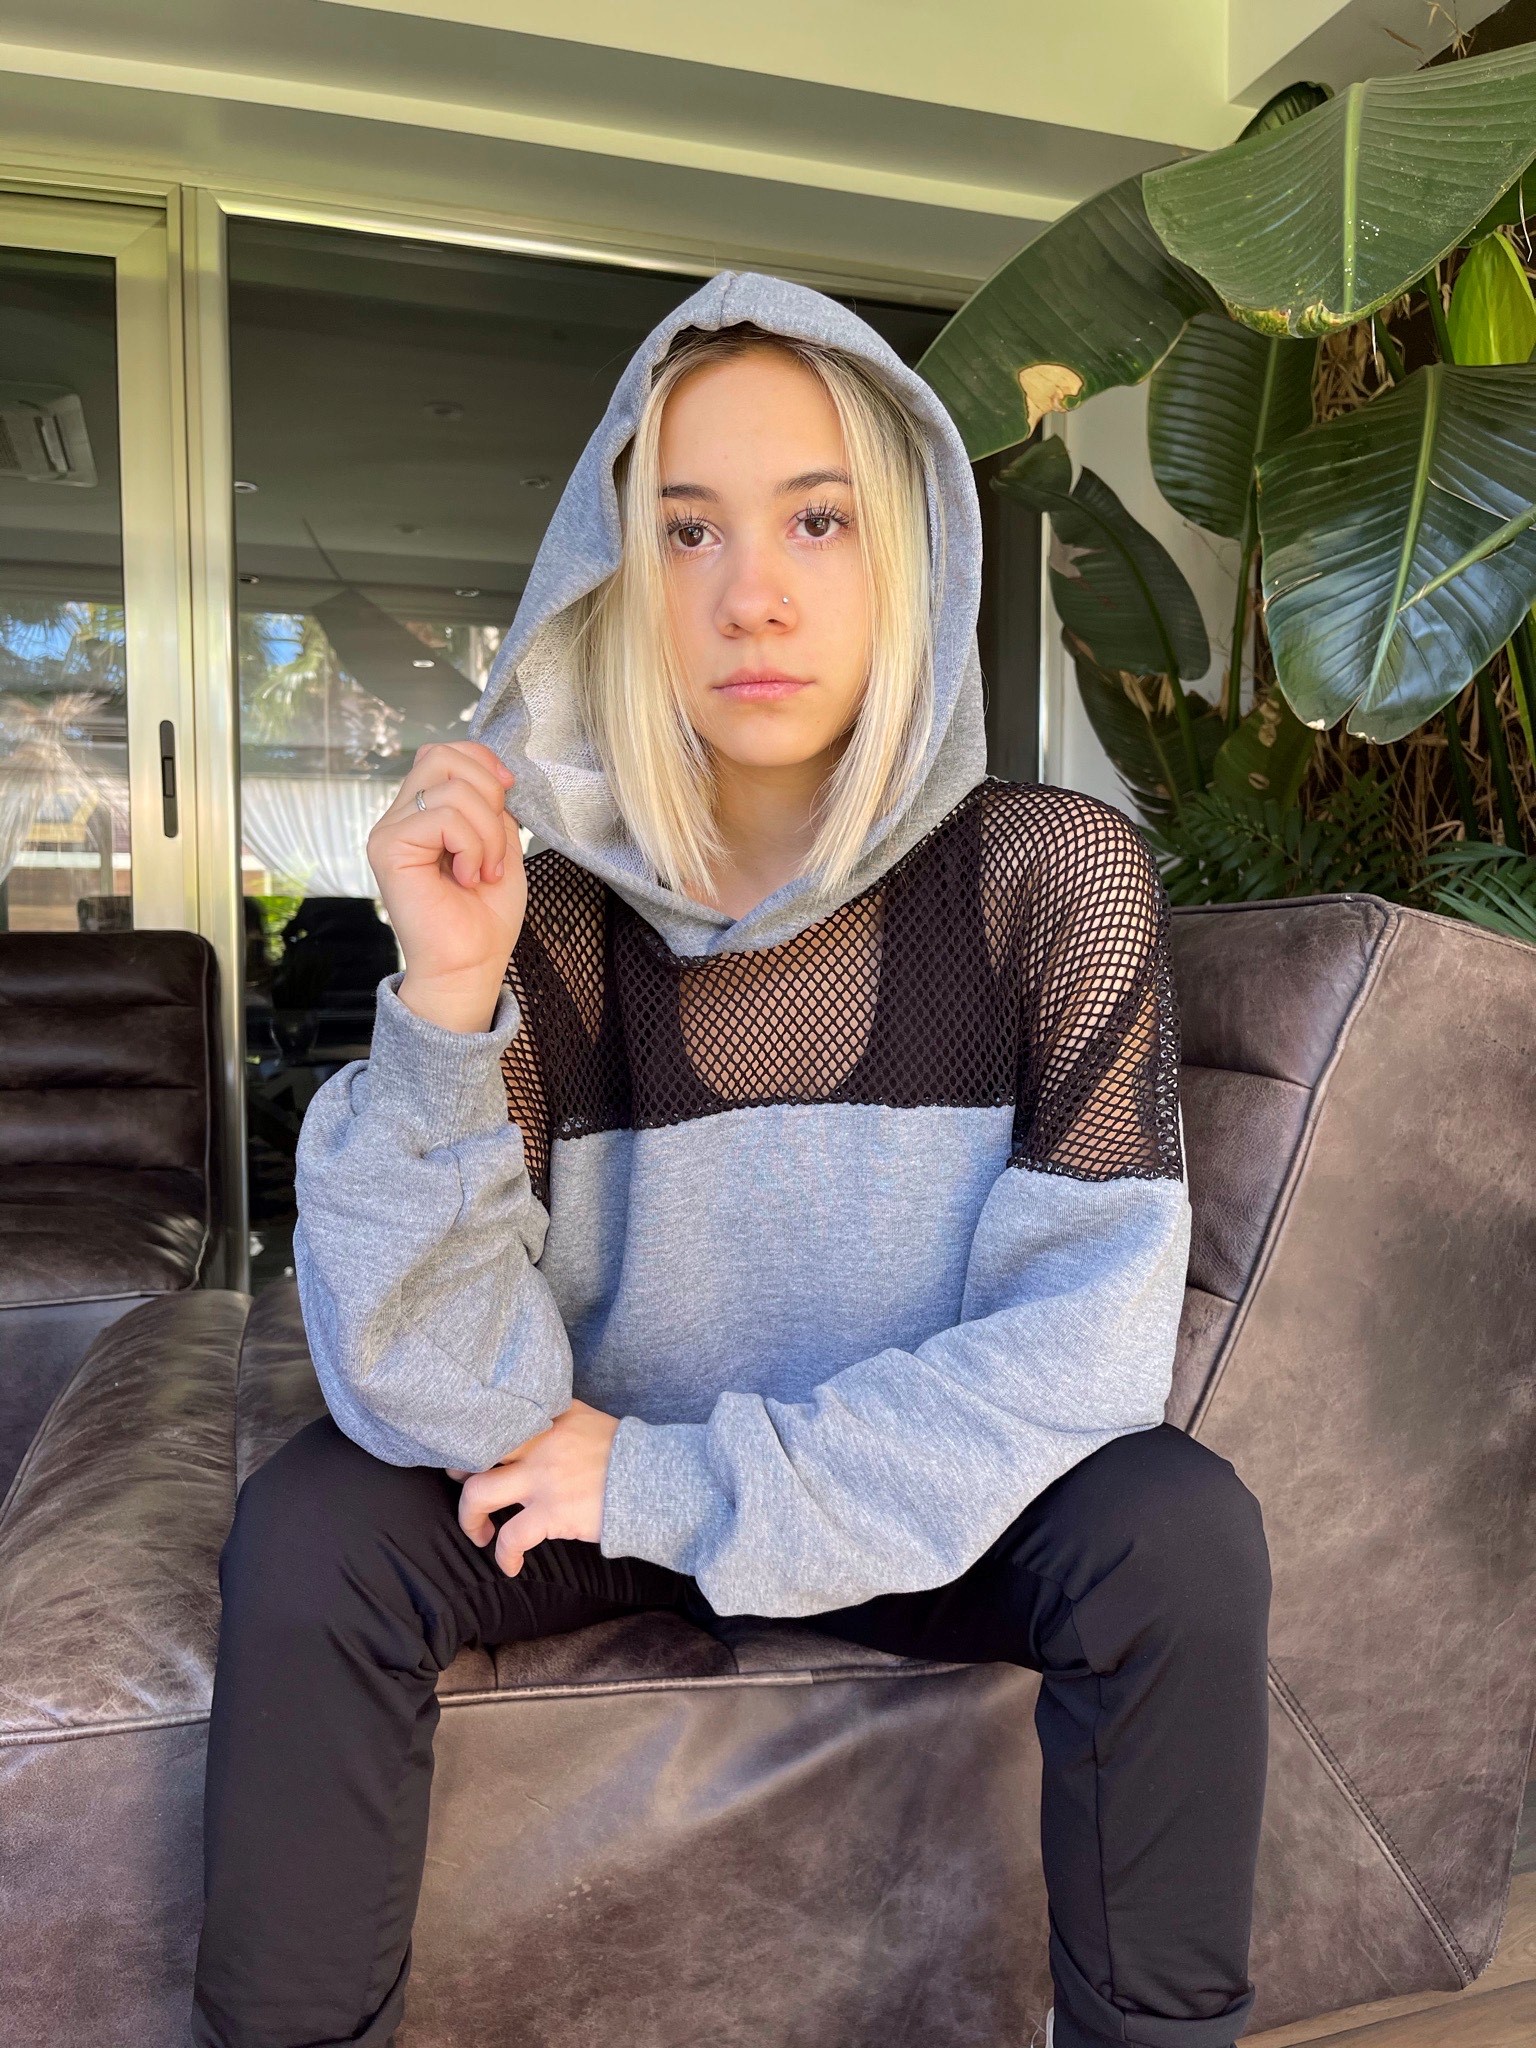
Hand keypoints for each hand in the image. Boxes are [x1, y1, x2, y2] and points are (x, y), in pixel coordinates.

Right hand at [367, 739, 527, 1033]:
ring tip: (484, 873)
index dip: (483, 762)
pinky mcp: (388, 848)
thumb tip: (494, 775)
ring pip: (451, 788)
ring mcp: (390, 831)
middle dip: (488, 794)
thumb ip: (491, 807)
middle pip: (443, 755)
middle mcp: (400, 817)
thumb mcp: (501, 846)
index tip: (509, 795)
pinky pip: (442, 817)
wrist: (469, 967)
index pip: (445, 752)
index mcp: (423, 813)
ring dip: (487, 833)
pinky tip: (468, 878)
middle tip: (495, 845)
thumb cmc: (484, 919)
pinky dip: (472, 846)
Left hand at [449, 1401, 620, 1576]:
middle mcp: (539, 1442)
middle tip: (461, 1482)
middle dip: (459, 1470)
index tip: (469, 1446)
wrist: (658, 1478)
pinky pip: (511, 1537)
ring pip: (478, 1494)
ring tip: (478, 1532)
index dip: (476, 1432)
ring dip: (469, 1518)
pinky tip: (510, 1566)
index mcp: (550, 1416)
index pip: (499, 1417)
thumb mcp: (590, 1421)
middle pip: (477, 1451)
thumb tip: (538, 1430)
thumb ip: (560, 1420)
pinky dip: (504, 1556)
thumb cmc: (627, 1453)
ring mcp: (542, 1478)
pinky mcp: (552, 1512)